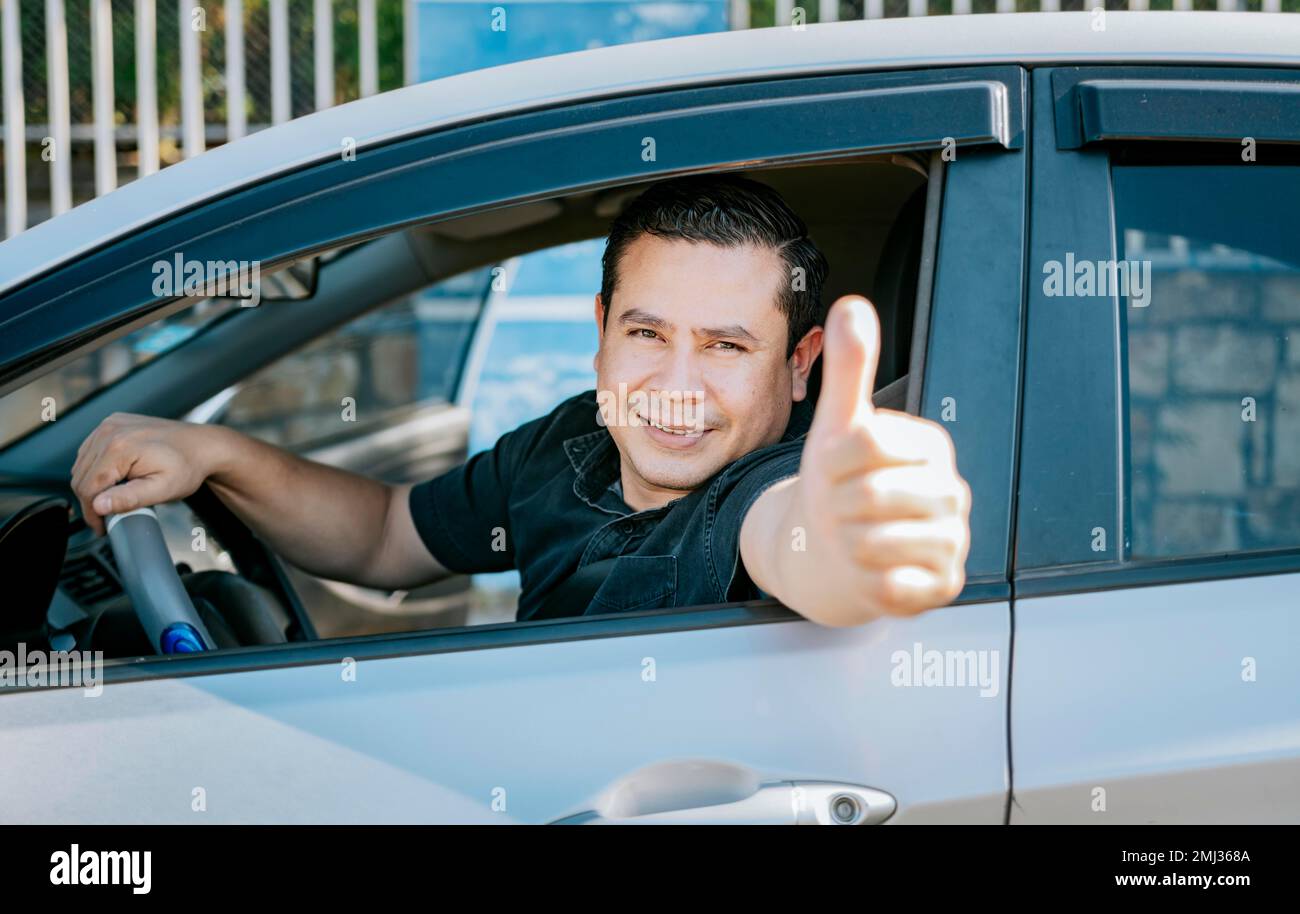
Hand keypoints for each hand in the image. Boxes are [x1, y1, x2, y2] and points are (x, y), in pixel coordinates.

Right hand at [70, 413, 221, 535]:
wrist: (202, 446)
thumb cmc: (188, 466)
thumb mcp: (163, 489)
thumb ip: (129, 498)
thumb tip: (99, 505)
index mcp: (120, 447)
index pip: (88, 487)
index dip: (91, 512)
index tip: (101, 527)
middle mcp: (110, 431)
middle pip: (81, 476)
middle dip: (91, 501)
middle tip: (108, 517)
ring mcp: (110, 425)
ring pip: (82, 464)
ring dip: (92, 484)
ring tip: (114, 498)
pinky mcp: (112, 424)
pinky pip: (90, 451)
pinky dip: (96, 468)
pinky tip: (114, 478)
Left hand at [794, 295, 969, 621]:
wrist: (835, 550)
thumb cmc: (840, 484)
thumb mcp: (839, 425)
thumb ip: (850, 368)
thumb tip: (853, 304)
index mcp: (931, 445)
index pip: (865, 441)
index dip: (831, 459)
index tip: (836, 468)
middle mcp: (952, 492)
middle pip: (868, 495)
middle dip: (837, 505)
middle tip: (843, 508)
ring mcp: (953, 541)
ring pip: (875, 542)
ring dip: (847, 543)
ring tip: (854, 536)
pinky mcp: (943, 586)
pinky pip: (893, 585)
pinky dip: (867, 579)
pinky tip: (870, 568)